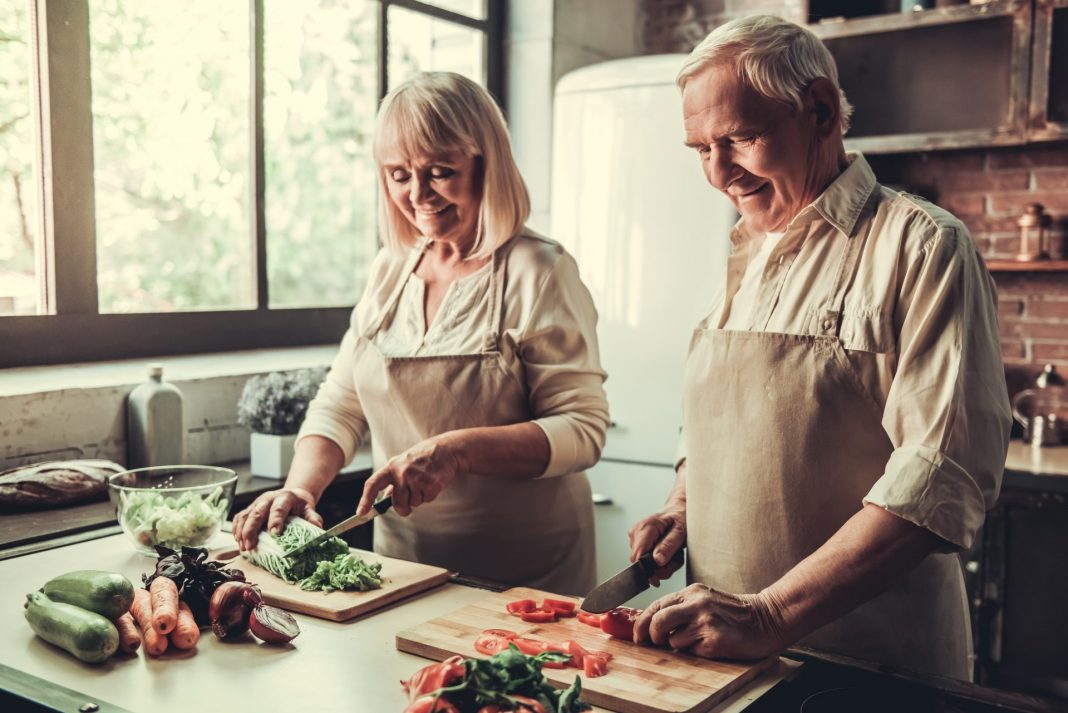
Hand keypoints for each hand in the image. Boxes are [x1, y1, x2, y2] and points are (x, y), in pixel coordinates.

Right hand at [232, 488, 321, 550]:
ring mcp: (257, 503)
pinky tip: (238, 541)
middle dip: (252, 530)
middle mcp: (268, 498)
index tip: (274, 534)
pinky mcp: (249, 508)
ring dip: (241, 532)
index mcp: (285, 498)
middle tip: (250, 546)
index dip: (275, 521)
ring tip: (243, 547)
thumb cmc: (300, 505)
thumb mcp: (309, 509)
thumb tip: (317, 528)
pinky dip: (236, 529)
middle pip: (257, 512)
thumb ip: (312, 518)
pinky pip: (239, 517)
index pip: (279, 509)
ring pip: (245, 515)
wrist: (292, 495)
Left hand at [356, 437, 462, 517]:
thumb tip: (385, 497)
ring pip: (413, 503)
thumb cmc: (423, 458)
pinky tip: (432, 482)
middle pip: (397, 504)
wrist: (446, 449)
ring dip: (419, 497)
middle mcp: (401, 472)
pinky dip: (430, 495)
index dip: (365, 500)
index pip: (373, 484)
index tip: (361, 513)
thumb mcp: (404, 463)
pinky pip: (426, 500)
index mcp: (391, 466)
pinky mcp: (429, 483)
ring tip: (424, 481)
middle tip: (411, 498)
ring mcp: (415, 478)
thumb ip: (393, 480)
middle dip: (404, 507)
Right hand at [628, 506, 685, 584]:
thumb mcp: (681, 531)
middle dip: (658, 568)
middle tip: (675, 561)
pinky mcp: (637, 541)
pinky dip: (658, 560)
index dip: (648, 571)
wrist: (679, 508)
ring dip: (660, 565)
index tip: (661, 576)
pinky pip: (644, 558)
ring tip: (674, 555)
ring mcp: (635, 536)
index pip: (637, 557)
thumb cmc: (681, 517)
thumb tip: (657, 561)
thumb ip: (669, 546)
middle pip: (640, 562)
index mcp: (645, 528)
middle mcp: (636, 532)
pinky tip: (667, 552)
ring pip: (643, 562)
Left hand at [633, 583, 785, 659]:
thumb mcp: (706, 600)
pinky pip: (692, 652)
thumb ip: (682, 607)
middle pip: (658, 621)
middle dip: (652, 636)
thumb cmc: (735, 613)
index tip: (638, 636)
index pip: (656, 605)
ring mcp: (706, 621)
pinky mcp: (715, 640)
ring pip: (673, 640)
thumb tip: (654, 625)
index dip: (642, 623)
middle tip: (654, 643)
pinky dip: (696, 653)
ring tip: (697, 641)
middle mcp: (697, 604)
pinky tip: (711, 645)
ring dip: (679, 646)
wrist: (767, 618)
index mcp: (692, 592)